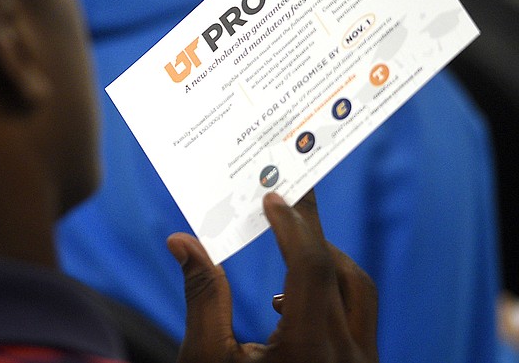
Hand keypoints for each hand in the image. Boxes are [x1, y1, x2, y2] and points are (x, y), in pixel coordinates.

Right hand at [167, 190, 377, 362]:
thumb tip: (182, 240)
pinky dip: (332, 292)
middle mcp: (346, 358)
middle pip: (343, 272)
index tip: (271, 196)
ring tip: (286, 242)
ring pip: (359, 293)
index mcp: (308, 352)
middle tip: (286, 199)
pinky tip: (290, 300)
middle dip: (311, 232)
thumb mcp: (205, 359)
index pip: (311, 267)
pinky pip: (357, 318)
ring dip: (326, 261)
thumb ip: (201, 296)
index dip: (292, 225)